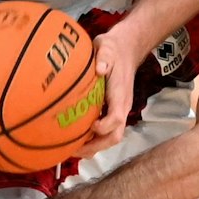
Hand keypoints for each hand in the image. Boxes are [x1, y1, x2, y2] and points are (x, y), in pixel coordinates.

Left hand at [77, 28, 138, 157]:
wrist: (126, 49)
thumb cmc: (113, 49)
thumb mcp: (107, 48)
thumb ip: (104, 58)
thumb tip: (100, 69)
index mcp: (120, 94)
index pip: (117, 117)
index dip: (104, 126)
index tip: (90, 126)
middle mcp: (121, 106)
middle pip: (114, 135)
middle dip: (96, 146)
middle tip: (74, 150)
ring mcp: (118, 110)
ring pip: (111, 136)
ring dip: (94, 146)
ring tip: (72, 150)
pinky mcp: (113, 110)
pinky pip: (106, 131)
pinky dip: (93, 139)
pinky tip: (76, 139)